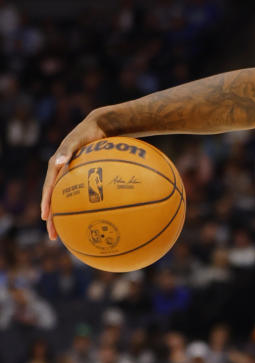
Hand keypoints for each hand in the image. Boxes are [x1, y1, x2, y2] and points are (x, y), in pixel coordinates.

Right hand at [40, 114, 108, 239]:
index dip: (46, 204)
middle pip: (56, 200)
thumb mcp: (76, 139)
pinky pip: (80, 194)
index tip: (45, 218)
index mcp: (56, 167)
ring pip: (67, 200)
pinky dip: (82, 205)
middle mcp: (61, 173)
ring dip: (66, 216)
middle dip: (54, 218)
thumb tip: (57, 162)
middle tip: (54, 236)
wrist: (100, 127)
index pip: (49, 189)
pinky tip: (91, 217)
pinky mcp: (81, 177)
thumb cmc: (88, 132)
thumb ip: (67, 149)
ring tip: (69, 233)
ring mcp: (71, 176)